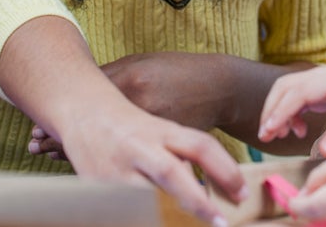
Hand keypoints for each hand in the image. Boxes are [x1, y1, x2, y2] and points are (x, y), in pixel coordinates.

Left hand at [31, 51, 223, 160]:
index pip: (85, 97)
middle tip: (34, 144)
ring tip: (48, 154)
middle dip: (60, 137)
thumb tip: (82, 86)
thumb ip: (113, 76)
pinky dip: (106, 159)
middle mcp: (137, 104)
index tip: (36, 125)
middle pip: (91, 123)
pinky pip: (127, 156)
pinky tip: (85, 163)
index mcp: (132, 79)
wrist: (219, 87)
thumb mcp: (145, 64)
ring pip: (106, 144)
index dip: (59, 112)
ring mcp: (151, 127)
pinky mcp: (163, 144)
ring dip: (76, 150)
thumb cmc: (179, 71)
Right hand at [54, 103, 247, 226]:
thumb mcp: (161, 132)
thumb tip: (211, 191)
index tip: (242, 194)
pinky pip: (124, 209)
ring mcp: (117, 167)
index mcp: (162, 130)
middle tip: (221, 224)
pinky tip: (153, 222)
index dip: (225, 170)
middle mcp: (141, 147)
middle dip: (198, 202)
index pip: (200, 146)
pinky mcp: (97, 185)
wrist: (83, 110)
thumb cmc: (131, 126)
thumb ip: (183, 156)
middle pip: (172, 173)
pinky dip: (141, 218)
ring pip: (146, 196)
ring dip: (167, 216)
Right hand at [258, 66, 325, 157]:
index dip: (279, 113)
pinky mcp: (320, 88)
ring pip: (285, 91)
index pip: (295, 94)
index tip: (268, 132)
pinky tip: (299, 131)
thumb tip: (321, 151)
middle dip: (271, 111)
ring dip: (277, 111)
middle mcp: (319, 76)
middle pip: (283, 88)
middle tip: (265, 137)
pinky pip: (295, 97)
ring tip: (278, 135)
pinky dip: (290, 113)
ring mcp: (318, 80)